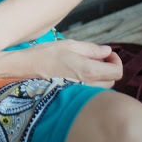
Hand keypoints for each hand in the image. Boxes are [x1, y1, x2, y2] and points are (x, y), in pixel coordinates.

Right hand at [0, 39, 122, 87]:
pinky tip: (76, 73)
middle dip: (107, 68)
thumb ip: (91, 49)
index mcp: (88, 70)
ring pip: (101, 87)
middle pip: (111, 80)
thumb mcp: (69, 44)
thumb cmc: (45, 54)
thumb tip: (107, 50)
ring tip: (85, 64)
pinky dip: (89, 82)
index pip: (116, 71)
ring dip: (99, 76)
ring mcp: (79, 93)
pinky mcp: (72, 96)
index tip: (107, 54)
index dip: (116, 60)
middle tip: (96, 56)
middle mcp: (87, 85)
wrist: (25, 69)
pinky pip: (89, 91)